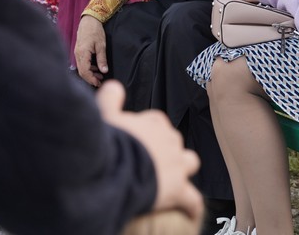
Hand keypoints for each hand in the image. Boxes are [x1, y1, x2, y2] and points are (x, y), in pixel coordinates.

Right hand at [75, 14, 108, 86]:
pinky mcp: (78, 51)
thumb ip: (102, 59)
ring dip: (90, 73)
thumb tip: (104, 71)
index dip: (91, 79)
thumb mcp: (101, 45)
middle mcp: (77, 54)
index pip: (84, 71)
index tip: (98, 83)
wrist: (89, 20)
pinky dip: (88, 67)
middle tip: (100, 82)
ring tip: (100, 76)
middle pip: (81, 71)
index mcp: (82, 53)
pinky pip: (82, 63)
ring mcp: (77, 53)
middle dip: (90, 78)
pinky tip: (96, 68)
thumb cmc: (95, 31)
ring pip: (81, 68)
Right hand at [96, 82, 202, 225]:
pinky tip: (190, 212)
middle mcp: (169, 140)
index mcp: (154, 122)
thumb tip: (113, 85)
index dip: (148, 130)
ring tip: (173, 179)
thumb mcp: (106, 115)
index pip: (157, 121)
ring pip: (190, 162)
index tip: (137, 139)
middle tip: (148, 162)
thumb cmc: (109, 140)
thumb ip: (111, 99)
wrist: (116, 166)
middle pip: (174, 141)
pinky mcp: (177, 189)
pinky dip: (191, 205)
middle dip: (166, 149)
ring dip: (183, 168)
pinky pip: (192, 199)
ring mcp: (176, 164)